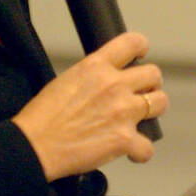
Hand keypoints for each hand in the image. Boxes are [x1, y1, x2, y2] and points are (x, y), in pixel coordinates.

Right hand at [12, 32, 167, 181]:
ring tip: (140, 119)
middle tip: (141, 93)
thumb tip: (104, 82)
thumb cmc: (42, 118)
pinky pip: (148, 146)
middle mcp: (114, 85)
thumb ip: (92, 77)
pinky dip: (141, 152)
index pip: (132, 42)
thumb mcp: (66, 79)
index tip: (141, 55)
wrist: (34, 146)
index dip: (141, 47)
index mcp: (96, 67)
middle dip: (150, 84)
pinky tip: (131, 153)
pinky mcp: (124, 140)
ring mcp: (123, 112)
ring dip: (152, 111)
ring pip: (160, 103)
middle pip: (154, 74)